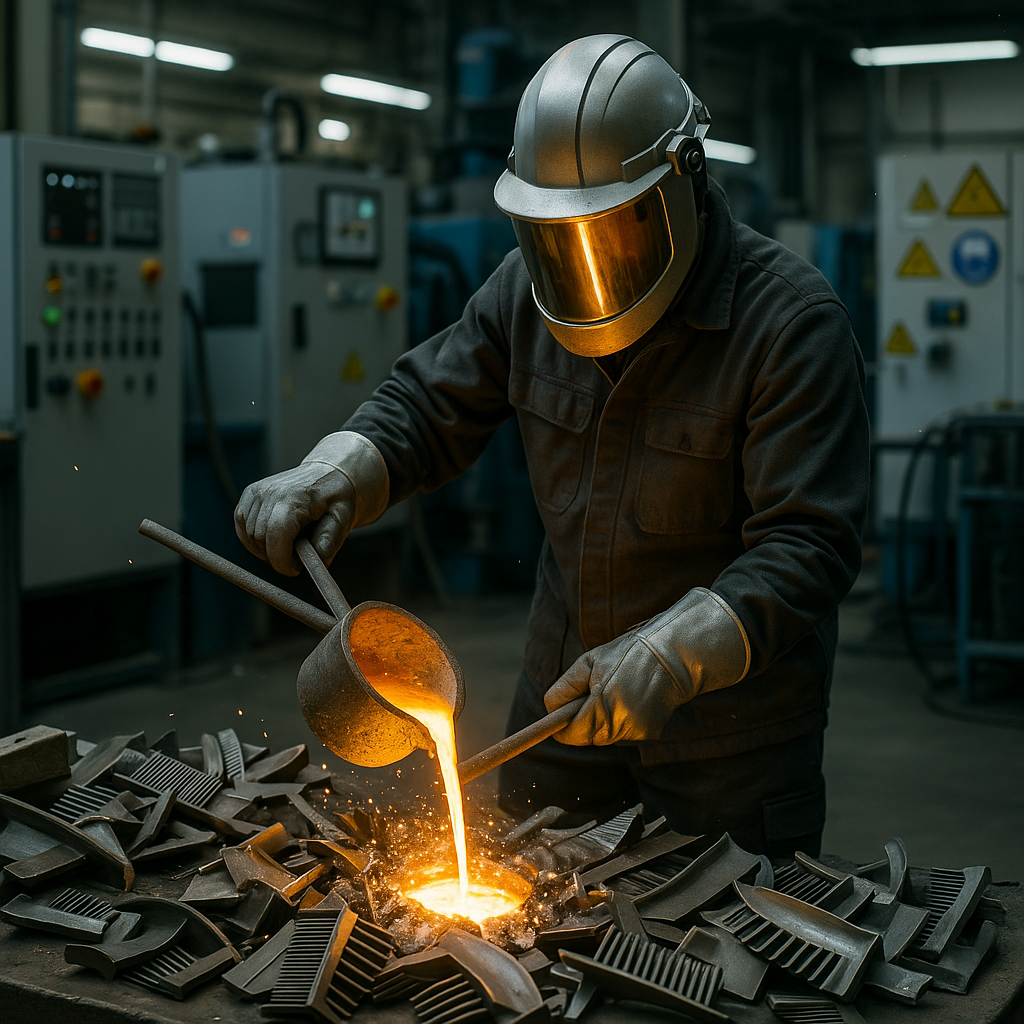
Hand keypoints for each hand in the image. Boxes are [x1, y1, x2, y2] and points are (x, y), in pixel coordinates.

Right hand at [234, 462, 355, 575]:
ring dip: (264, 549)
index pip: (276, 535)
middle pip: (260, 539)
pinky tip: (272, 539)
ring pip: (248, 535)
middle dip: (276, 557)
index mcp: (295, 498)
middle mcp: (271, 492)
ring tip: (288, 545)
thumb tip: (317, 559)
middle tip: (296, 558)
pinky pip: (241, 525)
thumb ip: (330, 539)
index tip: (296, 570)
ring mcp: (257, 491)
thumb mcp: (343, 518)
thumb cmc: (336, 498)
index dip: (282, 561)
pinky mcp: (250, 493)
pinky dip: (253, 538)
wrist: (327, 475)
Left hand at [543, 630, 684, 744]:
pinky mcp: (648, 735)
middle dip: (582, 720)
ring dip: (601, 721)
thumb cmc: (627, 654)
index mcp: (602, 709)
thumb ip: (564, 689)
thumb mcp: (588, 663)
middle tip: (592, 691)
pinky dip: (619, 721)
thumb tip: (549, 709)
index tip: (559, 715)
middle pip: (586, 737)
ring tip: (613, 692)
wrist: (672, 656)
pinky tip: (629, 699)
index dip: (560, 726)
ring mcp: (636, 733)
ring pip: (603, 736)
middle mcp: (620, 727)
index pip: (569, 735)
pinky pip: (621, 733)